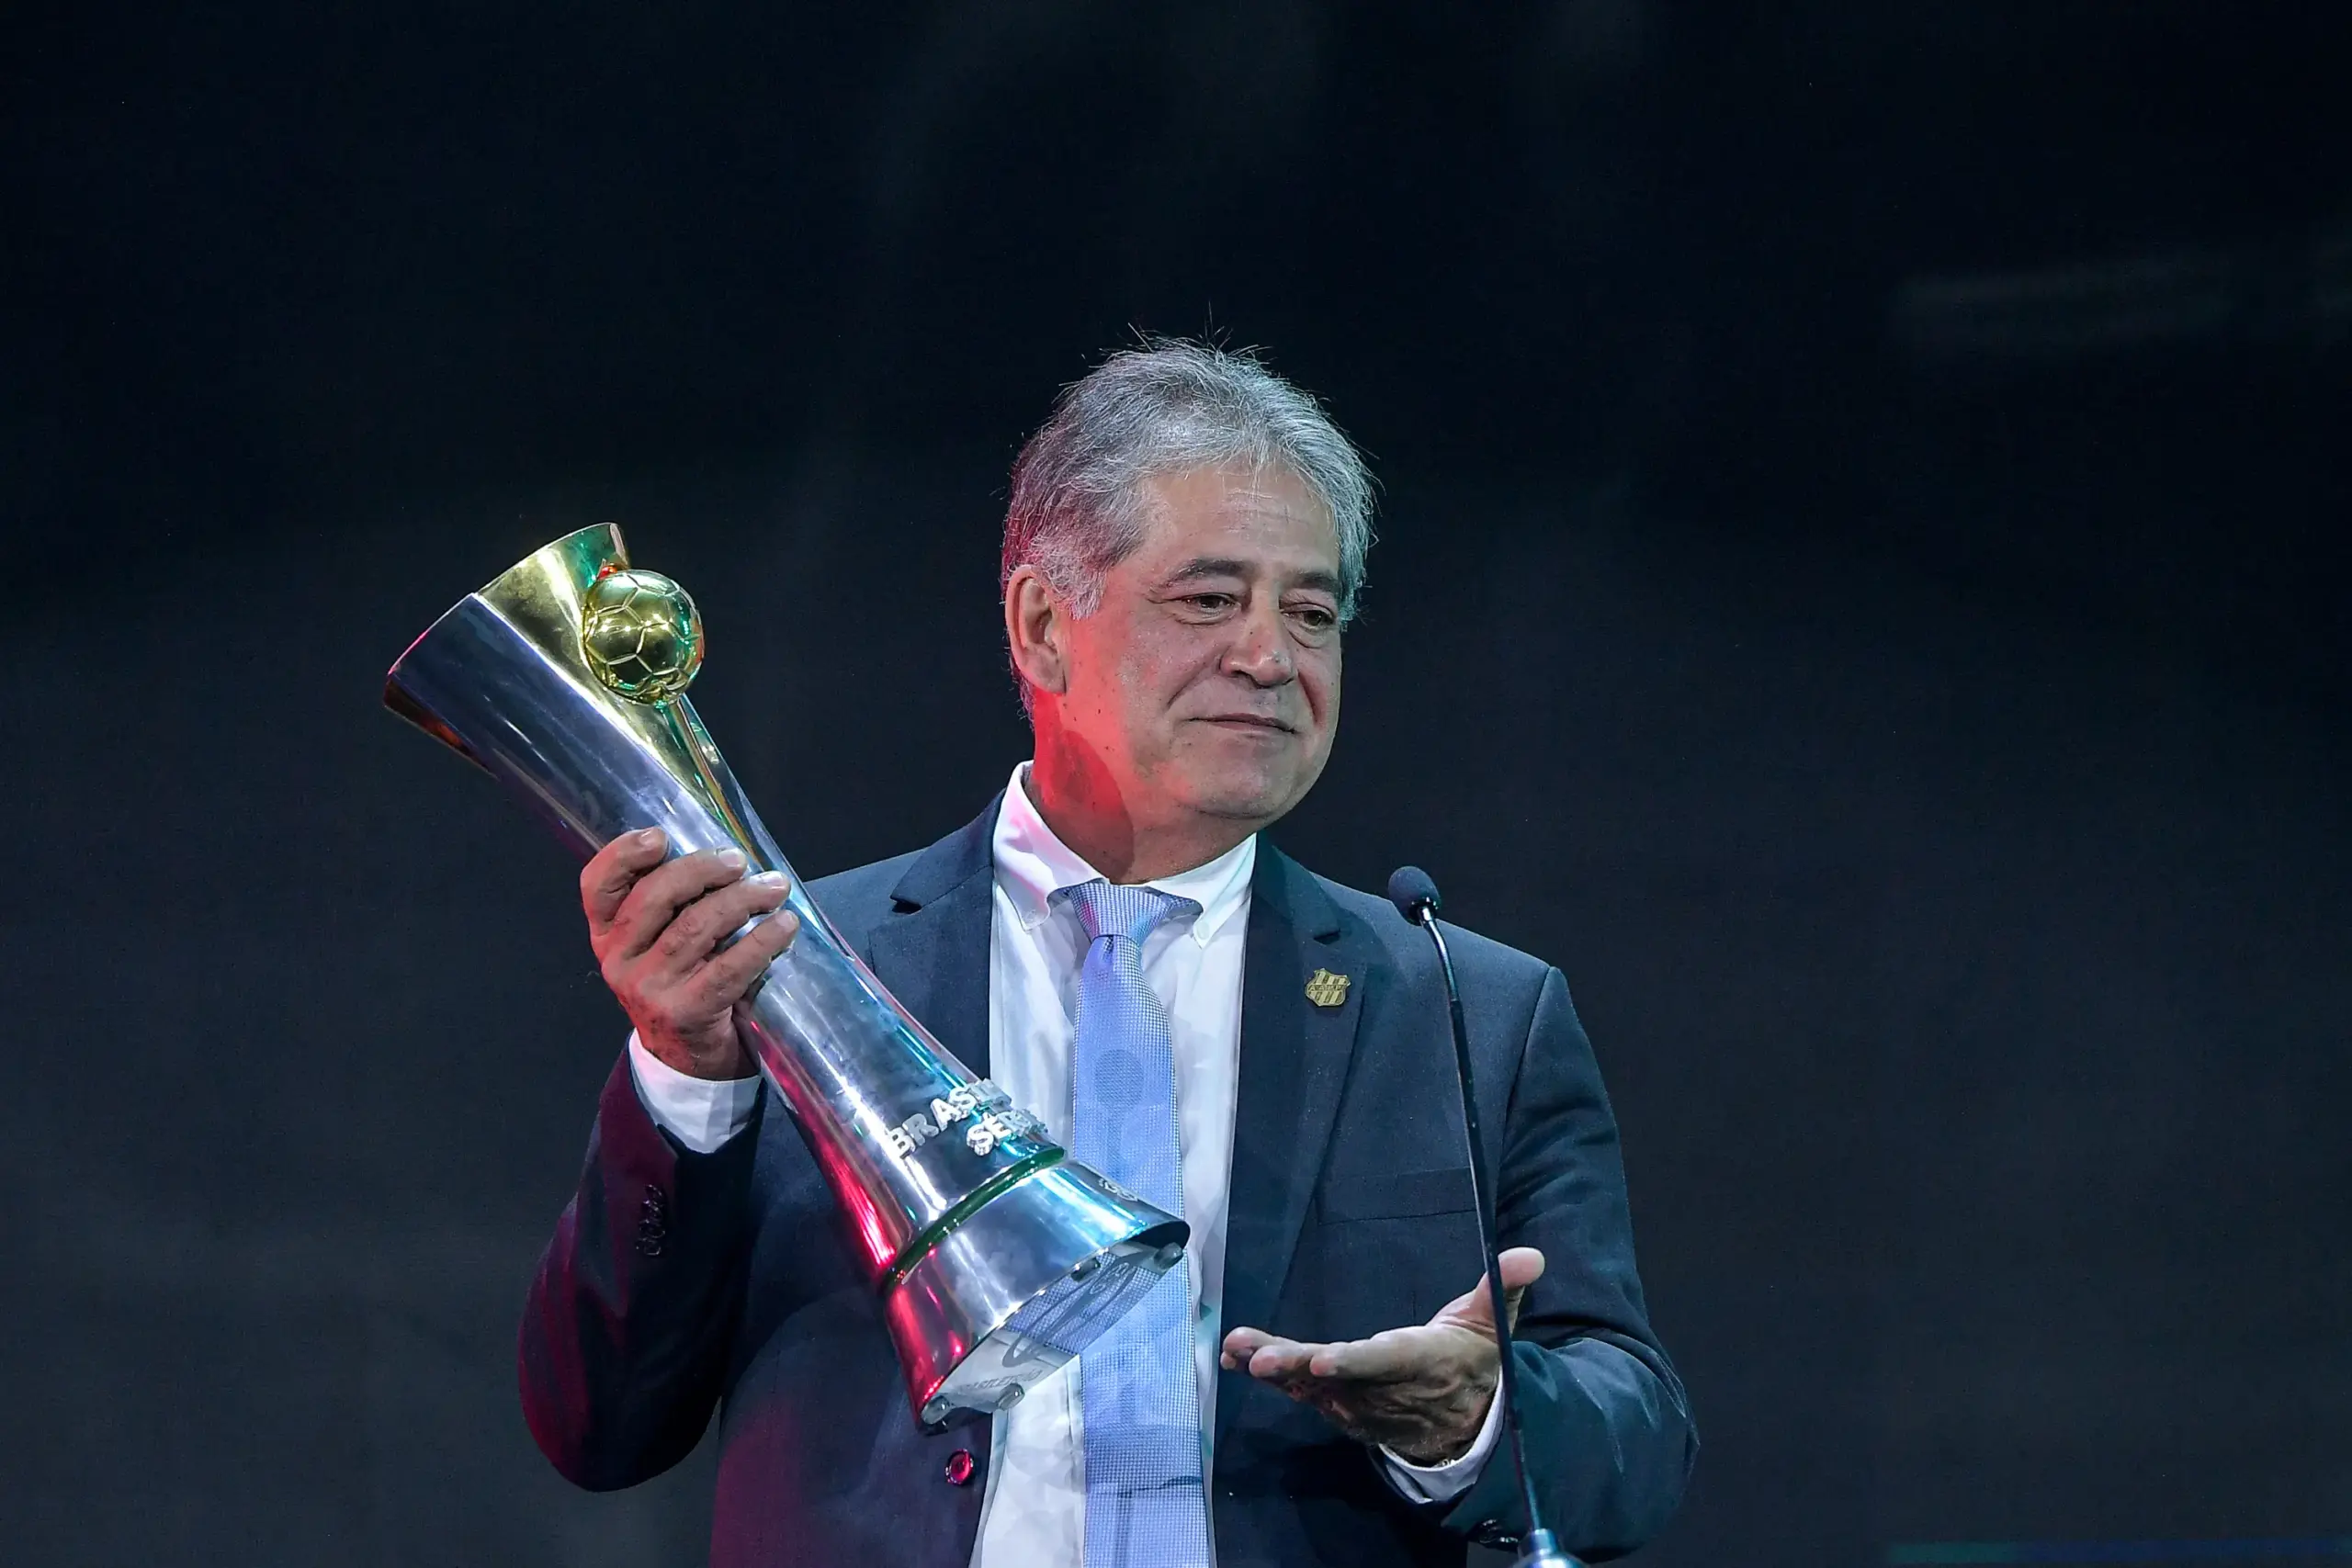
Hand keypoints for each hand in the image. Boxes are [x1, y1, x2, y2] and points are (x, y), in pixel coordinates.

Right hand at [581, 828, 798, 1080]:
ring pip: (695, 927)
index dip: (623, 855)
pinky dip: (762, 941)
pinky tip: (784, 926)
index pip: (597, 885)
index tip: (659, 836)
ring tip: (775, 887)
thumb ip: (672, 902)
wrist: (687, 1056)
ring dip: (742, 899)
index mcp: (606, 932)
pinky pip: (728, 968)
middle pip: (654, 897)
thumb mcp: (658, 942)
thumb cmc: (680, 978)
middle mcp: (618, 959)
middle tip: (739, 862)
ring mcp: (648, 988)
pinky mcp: (685, 1012)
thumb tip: (724, 852)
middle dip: (702, 870)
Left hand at [1220, 1246, 1544, 1466]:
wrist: (1466, 1424)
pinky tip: (1233, 1358)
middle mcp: (1386, 1389)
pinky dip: (1271, 1377)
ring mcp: (1361, 1402)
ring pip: (1311, 1388)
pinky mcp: (1341, 1405)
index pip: (1386, 1363)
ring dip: (1273, 1369)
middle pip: (1336, 1378)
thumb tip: (1531, 1254)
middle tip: (1256, 1360)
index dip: (1353, 1364)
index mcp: (1423, 1362)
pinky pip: (1302, 1393)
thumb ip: (1504, 1288)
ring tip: (1234, 1351)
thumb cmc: (1474, 1359)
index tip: (1320, 1361)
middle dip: (1295, 1369)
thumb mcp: (1493, 1325)